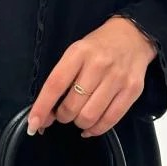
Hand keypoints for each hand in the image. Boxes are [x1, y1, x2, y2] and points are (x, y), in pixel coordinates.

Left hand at [27, 16, 157, 137]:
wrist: (133, 35)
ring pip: (90, 116)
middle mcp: (97, 65)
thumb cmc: (98, 46)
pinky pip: (111, 120)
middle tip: (62, 114)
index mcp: (78, 53)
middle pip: (72, 105)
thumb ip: (62, 79)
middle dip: (62, 116)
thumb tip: (46, 113)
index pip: (55, 85)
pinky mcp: (132, 90)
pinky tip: (90, 127)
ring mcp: (117, 79)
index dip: (42, 107)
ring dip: (78, 123)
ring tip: (77, 117)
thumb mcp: (76, 52)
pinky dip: (96, 130)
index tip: (33, 123)